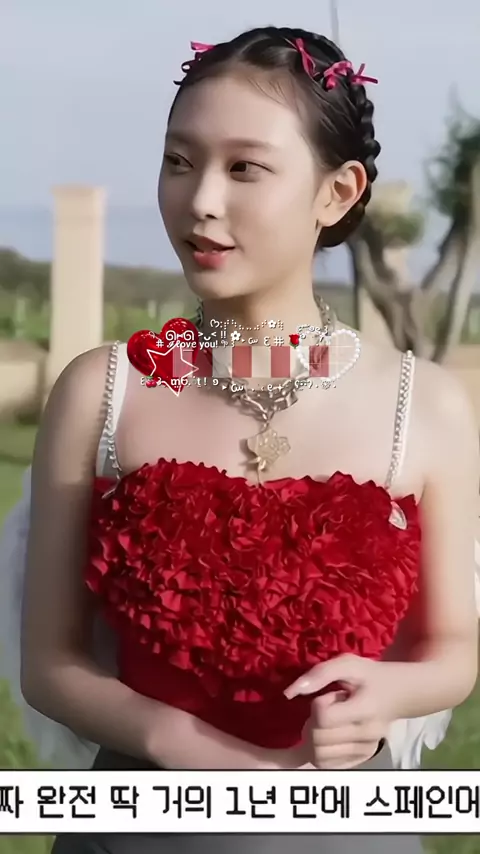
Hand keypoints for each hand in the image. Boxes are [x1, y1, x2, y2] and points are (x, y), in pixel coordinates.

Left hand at [284, 654, 397, 769]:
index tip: (330, 696)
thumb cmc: (370, 676)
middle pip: (318, 740)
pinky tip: (331, 735)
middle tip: (327, 709)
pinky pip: (328, 766)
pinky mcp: (362, 760)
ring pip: (319, 757)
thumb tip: (289, 693)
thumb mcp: (347, 663)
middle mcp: (366, 735)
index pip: (323, 718)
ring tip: (329, 723)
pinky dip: (321, 752)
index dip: (318, 705)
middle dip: (313, 722)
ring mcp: (365, 751)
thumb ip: (319, 674)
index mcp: (364, 709)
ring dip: (315, 739)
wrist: (398, 694)